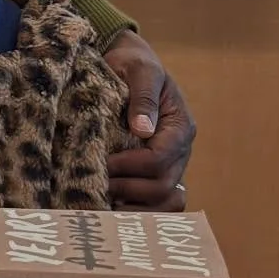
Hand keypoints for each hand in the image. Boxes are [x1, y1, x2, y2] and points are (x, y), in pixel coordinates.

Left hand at [102, 30, 195, 212]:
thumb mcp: (139, 70)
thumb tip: (143, 129)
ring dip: (137, 207)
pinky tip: (114, 208)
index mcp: (179, 126)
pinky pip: (158, 205)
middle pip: (163, 185)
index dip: (131, 165)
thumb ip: (142, 96)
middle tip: (98, 184)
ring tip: (107, 202)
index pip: (160, 157)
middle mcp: (180, 150)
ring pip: (166, 202)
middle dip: (129, 188)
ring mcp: (170, 166)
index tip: (104, 162)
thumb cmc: (132, 65)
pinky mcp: (155, 174)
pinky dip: (140, 212)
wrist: (126, 66)